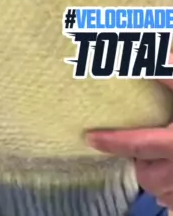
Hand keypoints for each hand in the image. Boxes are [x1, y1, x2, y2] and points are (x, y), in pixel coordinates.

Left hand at [86, 71, 172, 207]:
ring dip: (155, 173)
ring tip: (162, 155)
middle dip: (141, 159)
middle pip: (145, 173)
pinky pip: (171, 200)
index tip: (89, 138)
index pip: (138, 145)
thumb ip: (171, 78)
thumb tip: (156, 53)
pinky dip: (169, 187)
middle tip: (149, 140)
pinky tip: (171, 171)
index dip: (112, 142)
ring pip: (158, 188)